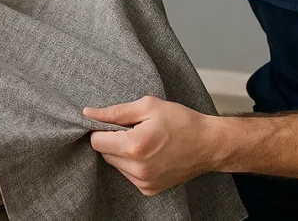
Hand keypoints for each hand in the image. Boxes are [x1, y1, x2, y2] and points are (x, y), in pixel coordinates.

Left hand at [83, 96, 220, 195]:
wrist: (209, 144)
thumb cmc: (182, 121)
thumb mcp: (148, 107)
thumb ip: (115, 112)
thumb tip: (88, 114)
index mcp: (134, 146)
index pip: (96, 141)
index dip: (102, 129)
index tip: (117, 123)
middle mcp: (137, 169)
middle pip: (105, 154)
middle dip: (114, 140)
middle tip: (135, 130)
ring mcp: (144, 182)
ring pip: (116, 165)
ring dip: (123, 153)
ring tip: (146, 141)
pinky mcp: (149, 190)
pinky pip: (128, 174)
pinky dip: (133, 164)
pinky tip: (151, 154)